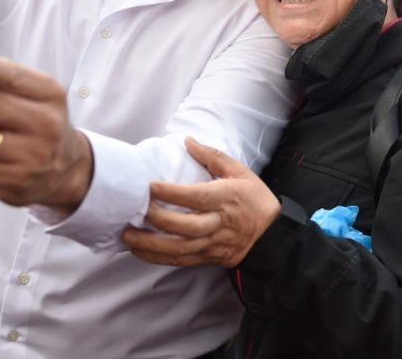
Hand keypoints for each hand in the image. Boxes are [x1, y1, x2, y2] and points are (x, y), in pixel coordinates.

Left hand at [121, 137, 279, 267]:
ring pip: (179, 248)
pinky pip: (180, 260)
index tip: (150, 187)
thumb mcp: (240, 172)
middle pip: (186, 226)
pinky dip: (158, 257)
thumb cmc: (255, 199)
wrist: (273, 235)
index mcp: (226, 199)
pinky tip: (139, 250)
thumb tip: (188, 141)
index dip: (172, 193)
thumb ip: (212, 156)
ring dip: (151, 244)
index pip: (196, 197)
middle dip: (158, 220)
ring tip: (127, 235)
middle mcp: (218, 223)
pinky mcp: (208, 257)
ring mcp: (212, 243)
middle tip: (135, 210)